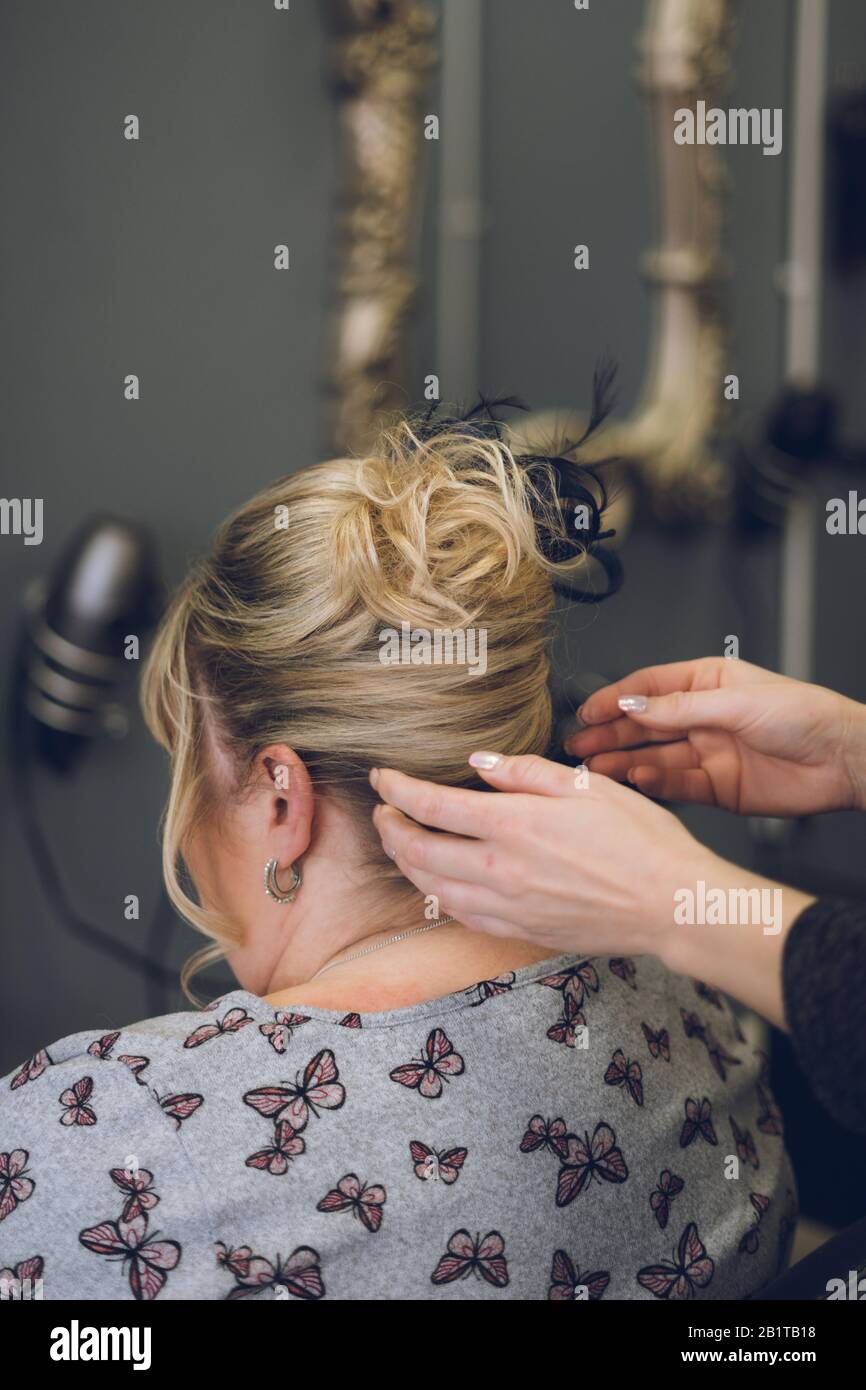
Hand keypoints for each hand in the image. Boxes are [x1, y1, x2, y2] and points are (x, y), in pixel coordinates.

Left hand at [370, 750, 813, 1029]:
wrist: (671, 904)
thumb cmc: (640, 840)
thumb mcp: (586, 786)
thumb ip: (524, 772)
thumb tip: (478, 762)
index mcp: (514, 823)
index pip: (430, 804)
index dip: (396, 789)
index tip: (382, 777)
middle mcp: (499, 868)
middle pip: (416, 850)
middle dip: (389, 828)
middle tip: (384, 811)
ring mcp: (505, 905)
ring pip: (429, 887)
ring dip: (406, 863)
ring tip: (403, 842)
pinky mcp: (518, 930)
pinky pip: (458, 915)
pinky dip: (435, 895)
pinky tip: (438, 881)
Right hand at [566, 657, 865, 816]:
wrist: (844, 760)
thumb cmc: (805, 715)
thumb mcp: (735, 701)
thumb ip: (678, 707)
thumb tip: (632, 704)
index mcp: (707, 682)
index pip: (648, 687)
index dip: (615, 699)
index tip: (587, 711)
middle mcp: (703, 718)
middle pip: (645, 725)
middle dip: (610, 734)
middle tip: (578, 745)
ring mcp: (709, 753)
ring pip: (655, 757)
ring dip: (624, 762)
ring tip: (596, 768)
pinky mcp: (717, 788)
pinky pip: (677, 785)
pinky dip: (655, 784)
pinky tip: (639, 780)